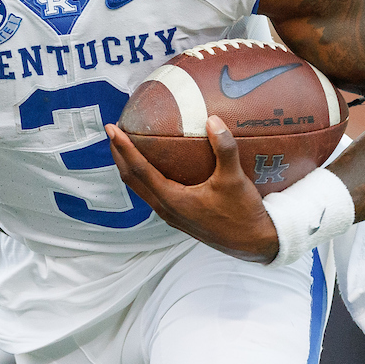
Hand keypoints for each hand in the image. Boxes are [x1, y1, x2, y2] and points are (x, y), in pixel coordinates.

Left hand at [105, 115, 278, 263]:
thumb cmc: (242, 213)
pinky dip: (145, 176)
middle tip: (114, 130)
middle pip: (131, 179)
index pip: (139, 170)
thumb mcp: (234, 179)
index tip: (112, 129)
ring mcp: (171, 214)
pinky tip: (157, 164)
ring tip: (127, 145)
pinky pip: (152, 192)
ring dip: (130, 166)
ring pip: (140, 188)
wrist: (252, 244)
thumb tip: (213, 119)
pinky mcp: (179, 216)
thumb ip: (224, 149)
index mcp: (172, 199)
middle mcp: (166, 208)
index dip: (123, 148)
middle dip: (119, 155)